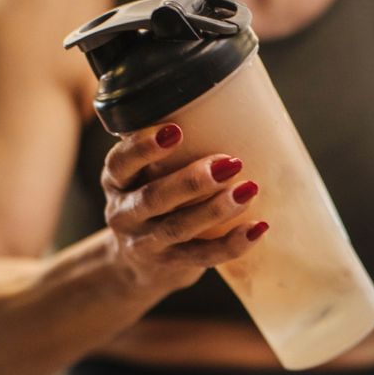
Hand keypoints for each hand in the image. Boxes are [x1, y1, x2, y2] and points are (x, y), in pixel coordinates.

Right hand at [102, 123, 267, 296]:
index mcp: (116, 182)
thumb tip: (225, 108)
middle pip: (154, 198)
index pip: (120, 163)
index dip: (143, 147)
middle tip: (230, 163)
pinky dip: (232, 244)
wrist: (140, 265)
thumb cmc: (153, 203)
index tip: (176, 130)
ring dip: (215, 210)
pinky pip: (202, 257)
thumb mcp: (145, 176)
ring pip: (177, 228)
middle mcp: (124, 214)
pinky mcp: (170, 266)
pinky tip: (257, 228)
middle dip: (192, 181)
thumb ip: (167, 152)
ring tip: (248, 191)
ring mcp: (146, 244)